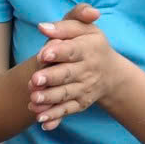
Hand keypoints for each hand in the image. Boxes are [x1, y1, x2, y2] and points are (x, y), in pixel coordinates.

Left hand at [29, 3, 125, 128]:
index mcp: (88, 48)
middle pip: (67, 74)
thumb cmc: (89, 44)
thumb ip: (66, 23)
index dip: (58, 52)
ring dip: (49, 98)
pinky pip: (66, 110)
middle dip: (51, 78)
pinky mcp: (80, 103)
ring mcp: (84, 88)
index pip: (72, 50)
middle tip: (35, 80)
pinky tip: (40, 120)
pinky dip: (54, 116)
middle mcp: (87, 70)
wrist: (110, 72)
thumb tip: (43, 27)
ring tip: (34, 99)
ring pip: (65, 94)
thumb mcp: (84, 28)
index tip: (44, 54)